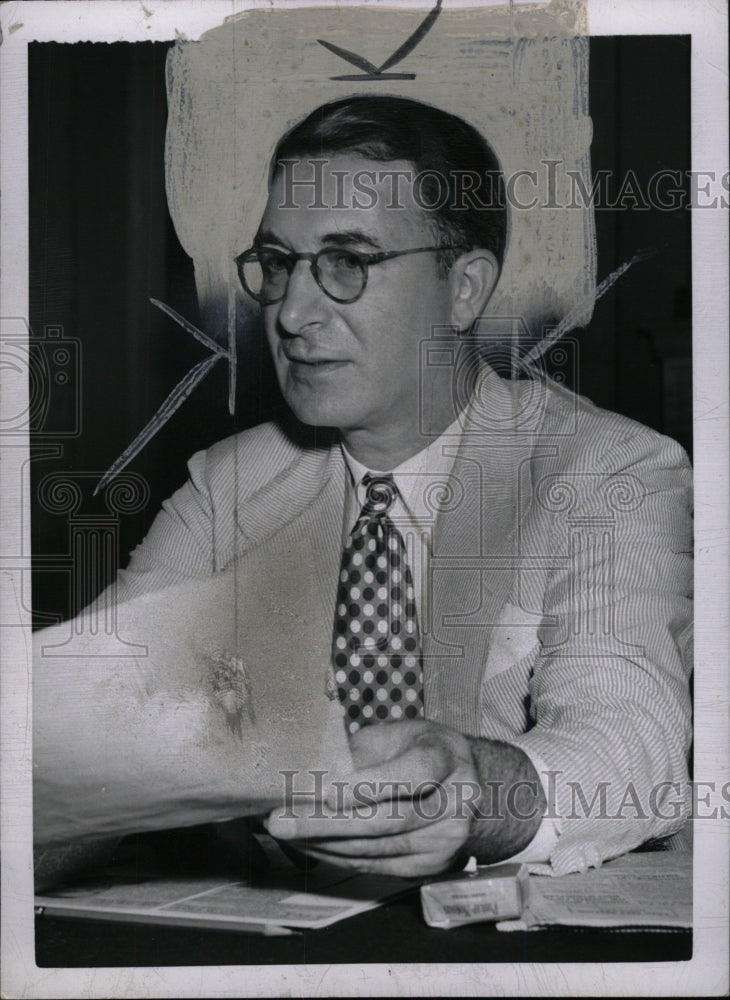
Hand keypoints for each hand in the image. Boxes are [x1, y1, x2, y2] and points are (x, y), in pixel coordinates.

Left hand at [264, 719, 478, 876]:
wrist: (465, 782)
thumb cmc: (419, 749)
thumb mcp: (394, 735)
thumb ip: (359, 753)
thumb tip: (306, 773)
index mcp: (446, 756)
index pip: (412, 773)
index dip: (369, 784)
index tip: (325, 791)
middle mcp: (455, 801)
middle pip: (387, 819)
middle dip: (327, 822)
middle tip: (281, 820)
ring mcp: (446, 839)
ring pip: (377, 848)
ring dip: (324, 843)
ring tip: (285, 832)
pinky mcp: (432, 866)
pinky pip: (378, 865)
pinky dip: (339, 856)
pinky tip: (310, 846)